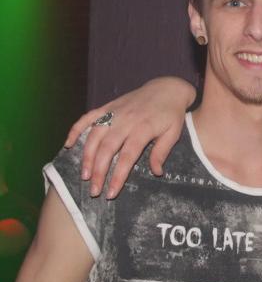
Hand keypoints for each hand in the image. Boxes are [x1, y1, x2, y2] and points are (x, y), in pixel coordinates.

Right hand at [65, 77, 195, 198]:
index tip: (111, 193)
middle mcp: (125, 120)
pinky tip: (68, 144)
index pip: (128, 157)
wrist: (167, 88)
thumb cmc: (171, 113)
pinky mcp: (107, 107)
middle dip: (98, 172)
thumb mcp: (173, 133)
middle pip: (107, 149)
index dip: (118, 176)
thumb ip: (162, 152)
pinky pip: (87, 117)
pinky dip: (76, 129)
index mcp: (143, 128)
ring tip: (83, 175)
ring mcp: (114, 112)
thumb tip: (156, 173)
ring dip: (86, 156)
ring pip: (94, 136)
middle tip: (94, 190)